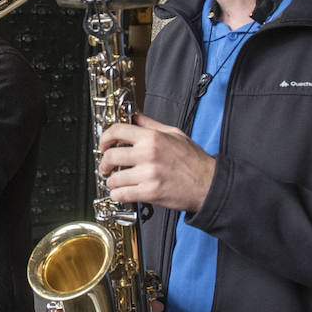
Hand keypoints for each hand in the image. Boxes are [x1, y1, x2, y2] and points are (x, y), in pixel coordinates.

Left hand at [97, 114, 215, 213]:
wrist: (208, 184)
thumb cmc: (194, 160)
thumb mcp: (174, 133)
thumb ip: (151, 125)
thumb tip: (135, 116)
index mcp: (152, 137)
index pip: (117, 130)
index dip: (104, 138)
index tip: (103, 145)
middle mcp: (148, 154)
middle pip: (111, 155)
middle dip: (104, 163)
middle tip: (105, 167)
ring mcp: (148, 174)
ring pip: (115, 177)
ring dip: (112, 181)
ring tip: (116, 182)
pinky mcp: (150, 192)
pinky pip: (122, 194)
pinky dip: (117, 195)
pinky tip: (120, 193)